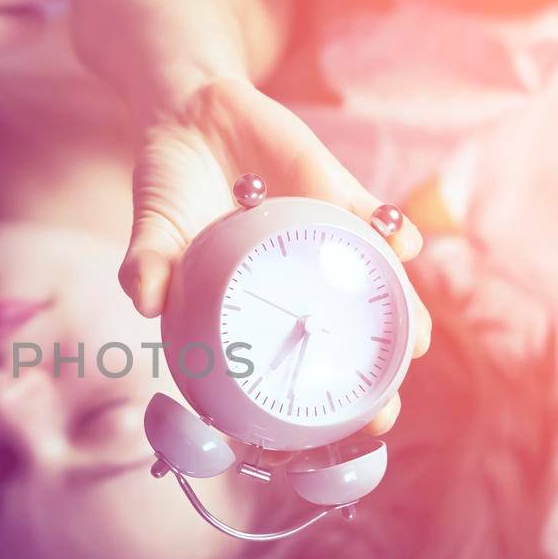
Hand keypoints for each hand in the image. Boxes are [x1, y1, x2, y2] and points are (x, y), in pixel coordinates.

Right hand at [123, 76, 431, 434]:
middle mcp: (295, 285)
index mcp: (251, 307)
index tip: (317, 447)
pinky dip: (392, 235)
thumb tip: (140, 299)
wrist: (192, 110)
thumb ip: (147, 260)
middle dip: (371, 382)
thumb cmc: (168, 186)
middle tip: (383, 414)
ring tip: (418, 343)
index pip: (285, 370)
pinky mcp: (340, 199)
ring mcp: (323, 246)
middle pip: (345, 343)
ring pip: (375, 292)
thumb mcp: (153, 224)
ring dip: (403, 316)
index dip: (307, 412)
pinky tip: (402, 247)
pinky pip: (376, 222)